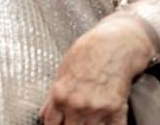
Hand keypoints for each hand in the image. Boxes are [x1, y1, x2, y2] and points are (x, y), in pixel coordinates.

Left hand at [39, 16, 155, 124]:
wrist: (115, 43)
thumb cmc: (87, 52)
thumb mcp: (63, 69)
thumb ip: (52, 96)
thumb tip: (43, 115)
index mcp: (60, 95)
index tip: (60, 122)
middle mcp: (77, 105)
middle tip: (74, 118)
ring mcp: (97, 110)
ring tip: (88, 117)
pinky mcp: (117, 111)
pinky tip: (105, 121)